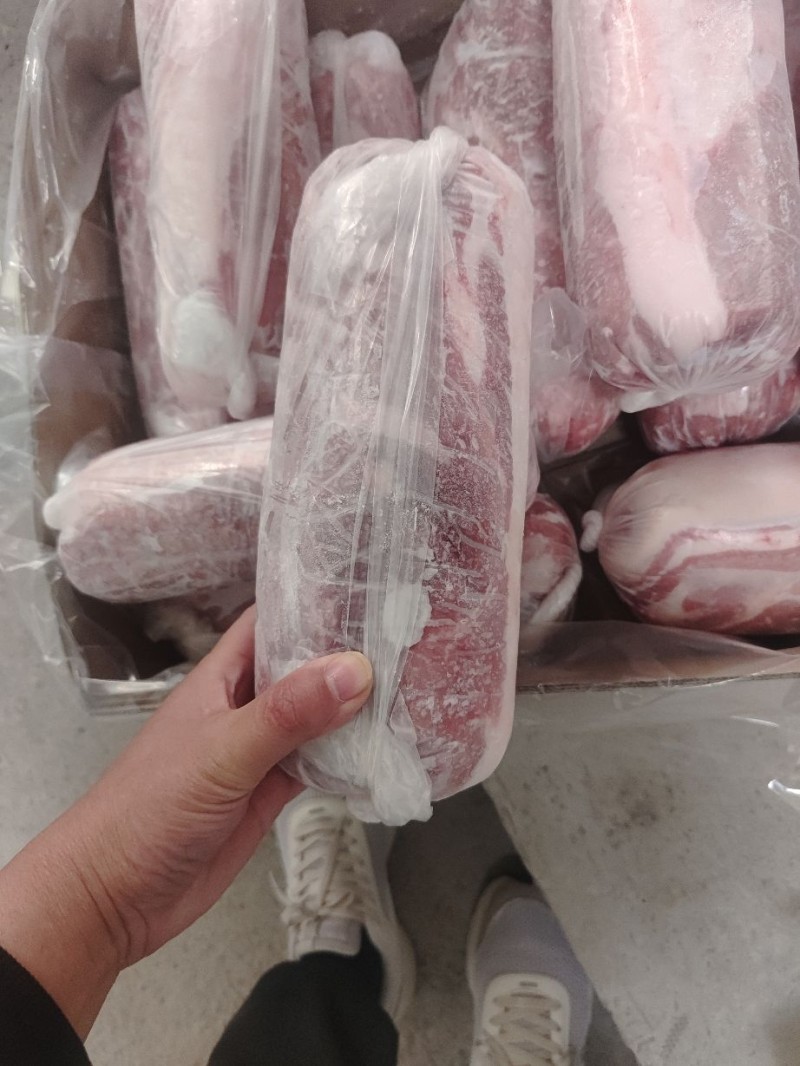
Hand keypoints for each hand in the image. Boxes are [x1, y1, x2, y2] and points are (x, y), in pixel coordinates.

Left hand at [0, 608, 371, 1037]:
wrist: (113, 897)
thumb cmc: (148, 809)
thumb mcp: (223, 751)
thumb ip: (288, 713)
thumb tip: (354, 670)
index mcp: (221, 678)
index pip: (269, 622)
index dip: (311, 602)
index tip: (368, 589)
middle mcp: (242, 707)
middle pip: (301, 668)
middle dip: (347, 655)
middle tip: (408, 638)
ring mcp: (258, 752)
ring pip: (315, 718)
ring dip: (354, 709)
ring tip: (412, 686)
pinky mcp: (269, 793)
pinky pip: (317, 764)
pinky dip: (348, 758)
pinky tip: (385, 749)